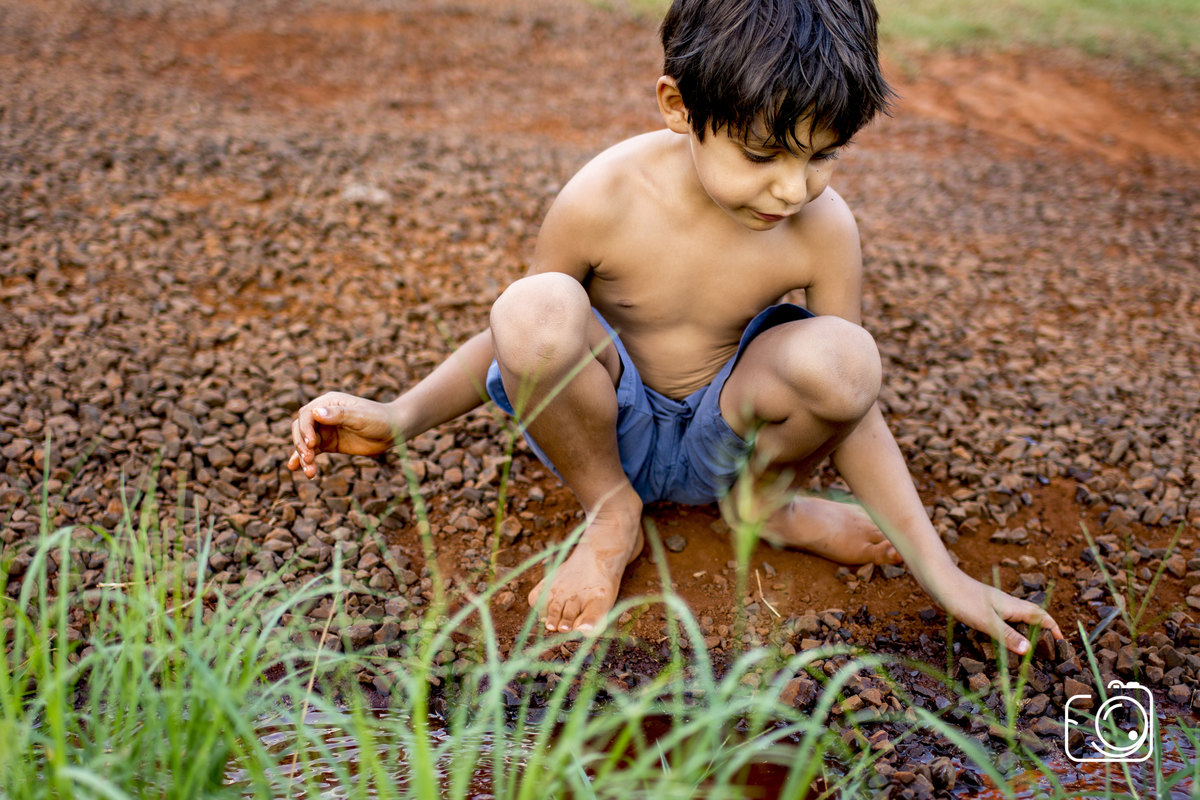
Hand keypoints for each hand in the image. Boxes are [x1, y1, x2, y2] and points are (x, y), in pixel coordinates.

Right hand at [288, 392, 400, 478]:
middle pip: (300, 428)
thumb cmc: (379, 419)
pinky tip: (297, 470)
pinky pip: (313, 451)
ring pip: (304, 442)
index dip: (305, 429)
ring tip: (309, 472)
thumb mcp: (361, 417)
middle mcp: (323, 415)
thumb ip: (339, 415)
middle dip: (300, 444)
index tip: (312, 443)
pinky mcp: (329, 443)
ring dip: (302, 456)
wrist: (393, 431)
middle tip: (308, 459)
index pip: (307, 414)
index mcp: (329, 403)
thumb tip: (315, 412)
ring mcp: (325, 430)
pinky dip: (305, 460)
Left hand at [927, 568, 1063, 656]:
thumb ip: (1006, 635)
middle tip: (1049, 649)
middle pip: (1032, 616)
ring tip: (1029, 647)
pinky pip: (1002, 618)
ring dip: (1026, 629)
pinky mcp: (981, 606)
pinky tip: (1001, 637)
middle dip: (1043, 630)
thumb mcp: (986, 621)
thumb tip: (1028, 650)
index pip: (1040, 616)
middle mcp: (1006, 604)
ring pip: (1017, 617)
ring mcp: (993, 604)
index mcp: (1012, 606)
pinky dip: (1009, 628)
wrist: (939, 580)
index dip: (1053, 628)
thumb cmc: (962, 598)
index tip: (1062, 642)